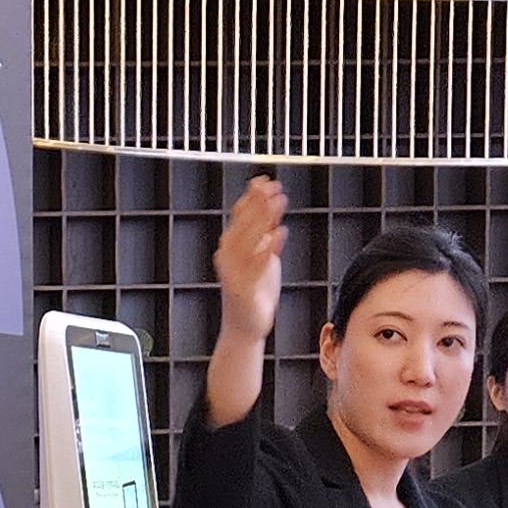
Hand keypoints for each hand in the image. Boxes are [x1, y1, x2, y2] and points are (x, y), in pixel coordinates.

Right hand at [210, 175, 286, 357]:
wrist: (245, 326)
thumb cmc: (253, 292)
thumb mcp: (261, 258)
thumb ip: (264, 236)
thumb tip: (271, 209)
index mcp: (231, 246)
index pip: (239, 215)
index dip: (251, 197)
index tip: (264, 181)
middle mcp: (228, 256)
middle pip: (243, 223)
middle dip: (258, 203)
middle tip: (273, 187)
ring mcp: (233, 272)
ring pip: (248, 239)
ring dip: (263, 218)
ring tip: (278, 201)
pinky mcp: (242, 289)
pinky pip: (256, 265)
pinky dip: (267, 248)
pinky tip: (279, 233)